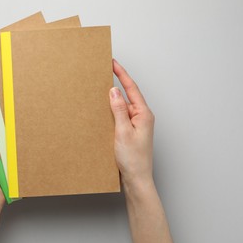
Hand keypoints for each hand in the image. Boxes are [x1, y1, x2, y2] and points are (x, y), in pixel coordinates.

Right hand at [109, 59, 154, 187]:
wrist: (136, 179)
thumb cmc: (133, 159)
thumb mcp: (123, 131)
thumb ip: (118, 110)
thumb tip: (114, 91)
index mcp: (144, 114)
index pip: (131, 88)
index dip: (122, 74)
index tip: (113, 63)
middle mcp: (142, 117)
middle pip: (127, 95)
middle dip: (116, 84)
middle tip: (104, 72)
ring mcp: (136, 125)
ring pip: (122, 107)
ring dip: (112, 101)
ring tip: (99, 93)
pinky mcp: (130, 132)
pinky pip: (120, 117)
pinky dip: (112, 113)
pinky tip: (102, 113)